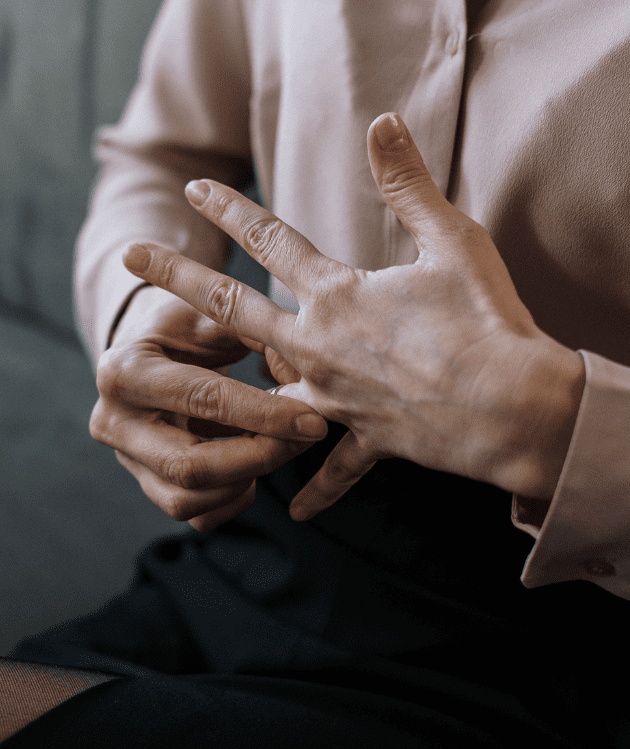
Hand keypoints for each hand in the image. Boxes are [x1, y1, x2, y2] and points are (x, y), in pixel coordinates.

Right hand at [89, 285, 326, 530]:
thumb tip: (307, 385)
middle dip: (258, 458)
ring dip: (246, 482)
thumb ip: (261, 337)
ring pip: (187, 501)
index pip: (204, 400)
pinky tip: (252, 468)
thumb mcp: (214, 314)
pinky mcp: (145, 483)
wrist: (145, 349)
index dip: (265, 415)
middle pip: (189, 466)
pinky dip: (231, 499)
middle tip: (304, 441)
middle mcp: (114, 422)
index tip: (312, 421)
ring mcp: (125, 459)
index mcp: (126, 370)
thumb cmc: (184, 329)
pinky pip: (193, 515)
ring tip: (278, 447)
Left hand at [123, 113, 584, 521]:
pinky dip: (318, 489)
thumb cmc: (483, 322)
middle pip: (233, 309)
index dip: (230, 209)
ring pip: (266, 395)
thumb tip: (384, 122)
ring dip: (230, 393)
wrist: (510, 409)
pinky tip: (296, 511)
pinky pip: (334, 469)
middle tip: (131, 259)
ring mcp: (337, 400)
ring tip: (198, 395)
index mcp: (337, 296)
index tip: (193, 188)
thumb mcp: (450, 240)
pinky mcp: (369, 441)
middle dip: (179, 280)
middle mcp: (321, 348)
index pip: (270, 240)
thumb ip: (408, 184)